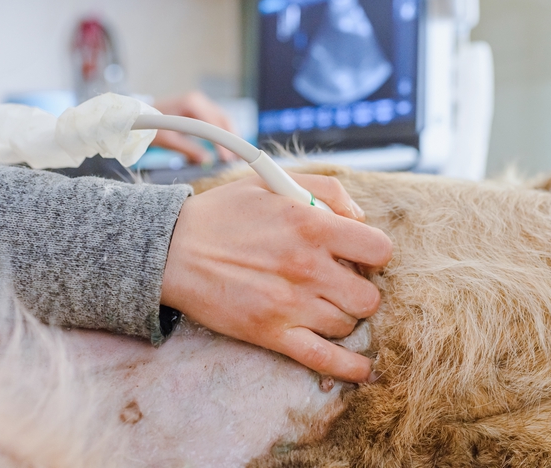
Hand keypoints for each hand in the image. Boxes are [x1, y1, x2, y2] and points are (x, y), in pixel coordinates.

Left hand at [151, 91, 238, 163]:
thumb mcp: (169, 140)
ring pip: (222, 119)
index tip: (226, 158)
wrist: (140, 114)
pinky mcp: (199, 107)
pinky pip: (216, 120)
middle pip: (223, 119)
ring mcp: (200, 102)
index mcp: (191, 103)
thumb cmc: (150, 124)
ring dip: (229, 136)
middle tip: (233, 159)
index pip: (213, 124)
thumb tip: (207, 162)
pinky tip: (226, 146)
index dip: (222, 141)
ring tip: (232, 155)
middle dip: (230, 139)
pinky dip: (222, 132)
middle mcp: (198, 99)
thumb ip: (189, 150)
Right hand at [161, 174, 392, 382]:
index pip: (379, 250)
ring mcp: (290, 304)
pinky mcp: (271, 333)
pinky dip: (349, 368)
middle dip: (360, 289)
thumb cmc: (223, 213)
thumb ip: (327, 190)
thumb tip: (360, 217)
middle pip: (369, 295)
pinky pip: (324, 359)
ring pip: (348, 324)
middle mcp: (308, 267)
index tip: (359, 256)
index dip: (374, 255)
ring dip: (342, 316)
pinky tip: (361, 369)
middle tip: (341, 283)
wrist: (172, 250)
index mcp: (312, 225)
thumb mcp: (274, 181)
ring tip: (323, 304)